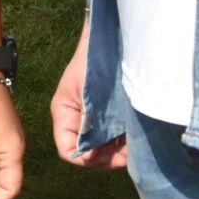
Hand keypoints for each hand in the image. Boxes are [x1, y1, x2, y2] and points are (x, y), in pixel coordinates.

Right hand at [51, 26, 124, 168]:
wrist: (110, 39)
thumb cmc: (94, 62)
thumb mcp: (88, 95)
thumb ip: (87, 125)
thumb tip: (88, 154)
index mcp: (64, 114)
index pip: (67, 150)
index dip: (86, 159)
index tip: (108, 155)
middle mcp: (76, 120)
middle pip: (86, 152)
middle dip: (105, 157)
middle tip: (126, 154)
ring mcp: (92, 118)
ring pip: (101, 147)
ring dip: (117, 152)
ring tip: (133, 147)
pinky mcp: (108, 116)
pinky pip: (112, 137)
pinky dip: (123, 143)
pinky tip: (135, 139)